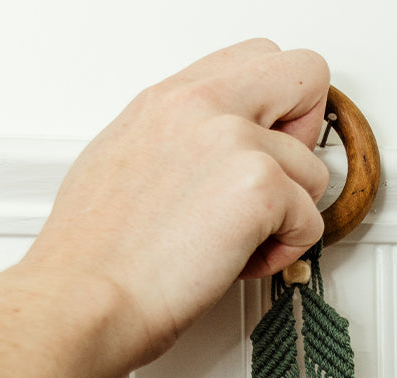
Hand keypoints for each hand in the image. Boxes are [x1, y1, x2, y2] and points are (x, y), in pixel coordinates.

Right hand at [21, 38, 330, 371]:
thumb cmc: (93, 258)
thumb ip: (175, 142)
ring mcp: (234, 141)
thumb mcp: (121, 163)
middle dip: (305, 138)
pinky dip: (285, 254)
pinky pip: (311, 221)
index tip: (258, 154)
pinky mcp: (259, 188)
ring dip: (287, 217)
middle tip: (272, 191)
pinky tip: (239, 264)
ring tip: (236, 246)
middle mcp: (203, 105)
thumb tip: (203, 159)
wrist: (83, 299)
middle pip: (306, 76)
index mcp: (170, 98)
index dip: (274, 109)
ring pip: (314, 170)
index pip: (257, 58)